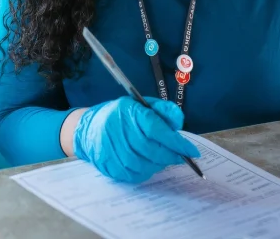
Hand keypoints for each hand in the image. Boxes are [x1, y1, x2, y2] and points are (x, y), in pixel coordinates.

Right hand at [73, 97, 199, 183]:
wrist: (87, 129)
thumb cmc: (118, 115)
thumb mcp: (140, 104)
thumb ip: (162, 110)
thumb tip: (178, 122)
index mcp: (128, 113)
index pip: (156, 129)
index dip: (176, 142)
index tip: (192, 151)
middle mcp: (119, 131)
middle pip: (153, 150)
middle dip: (171, 155)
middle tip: (179, 155)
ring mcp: (112, 151)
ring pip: (146, 164)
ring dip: (159, 163)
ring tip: (161, 156)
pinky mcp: (110, 167)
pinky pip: (136, 174)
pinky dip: (147, 170)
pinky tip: (148, 162)